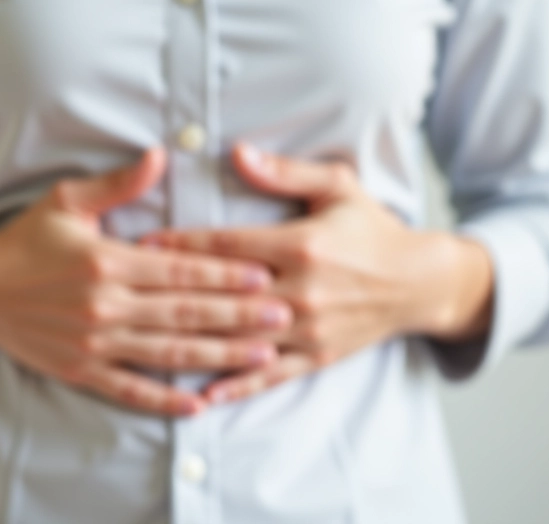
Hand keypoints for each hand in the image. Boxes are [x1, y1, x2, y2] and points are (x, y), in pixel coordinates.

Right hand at [0, 148, 292, 416]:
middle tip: (284, 316)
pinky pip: (131, 389)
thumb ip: (118, 184)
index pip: (180, 269)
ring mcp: (94, 343)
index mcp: (107, 261)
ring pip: (168, 352)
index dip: (225, 274)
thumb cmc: (24, 241)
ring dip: (218, 355)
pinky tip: (200, 405)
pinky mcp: (81, 371)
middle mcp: (105, 305)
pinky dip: (166, 400)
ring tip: (261, 355)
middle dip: (238, 315)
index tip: (265, 276)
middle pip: (185, 312)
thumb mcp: (66, 201)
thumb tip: (161, 154)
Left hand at [142, 143, 493, 404]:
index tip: (143, 242)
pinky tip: (202, 394)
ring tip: (149, 343)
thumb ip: (284, 172)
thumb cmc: (372, 229)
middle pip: (224, 294)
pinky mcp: (315, 356)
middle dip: (173, 293)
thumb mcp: (336, 187)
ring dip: (193, 340)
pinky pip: (268, 376)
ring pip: (239, 338)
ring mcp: (307, 329)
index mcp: (300, 245)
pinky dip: (235, 386)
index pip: (227, 245)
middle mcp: (300, 290)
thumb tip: (238, 153)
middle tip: (129, 293)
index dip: (182, 243)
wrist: (418, 282)